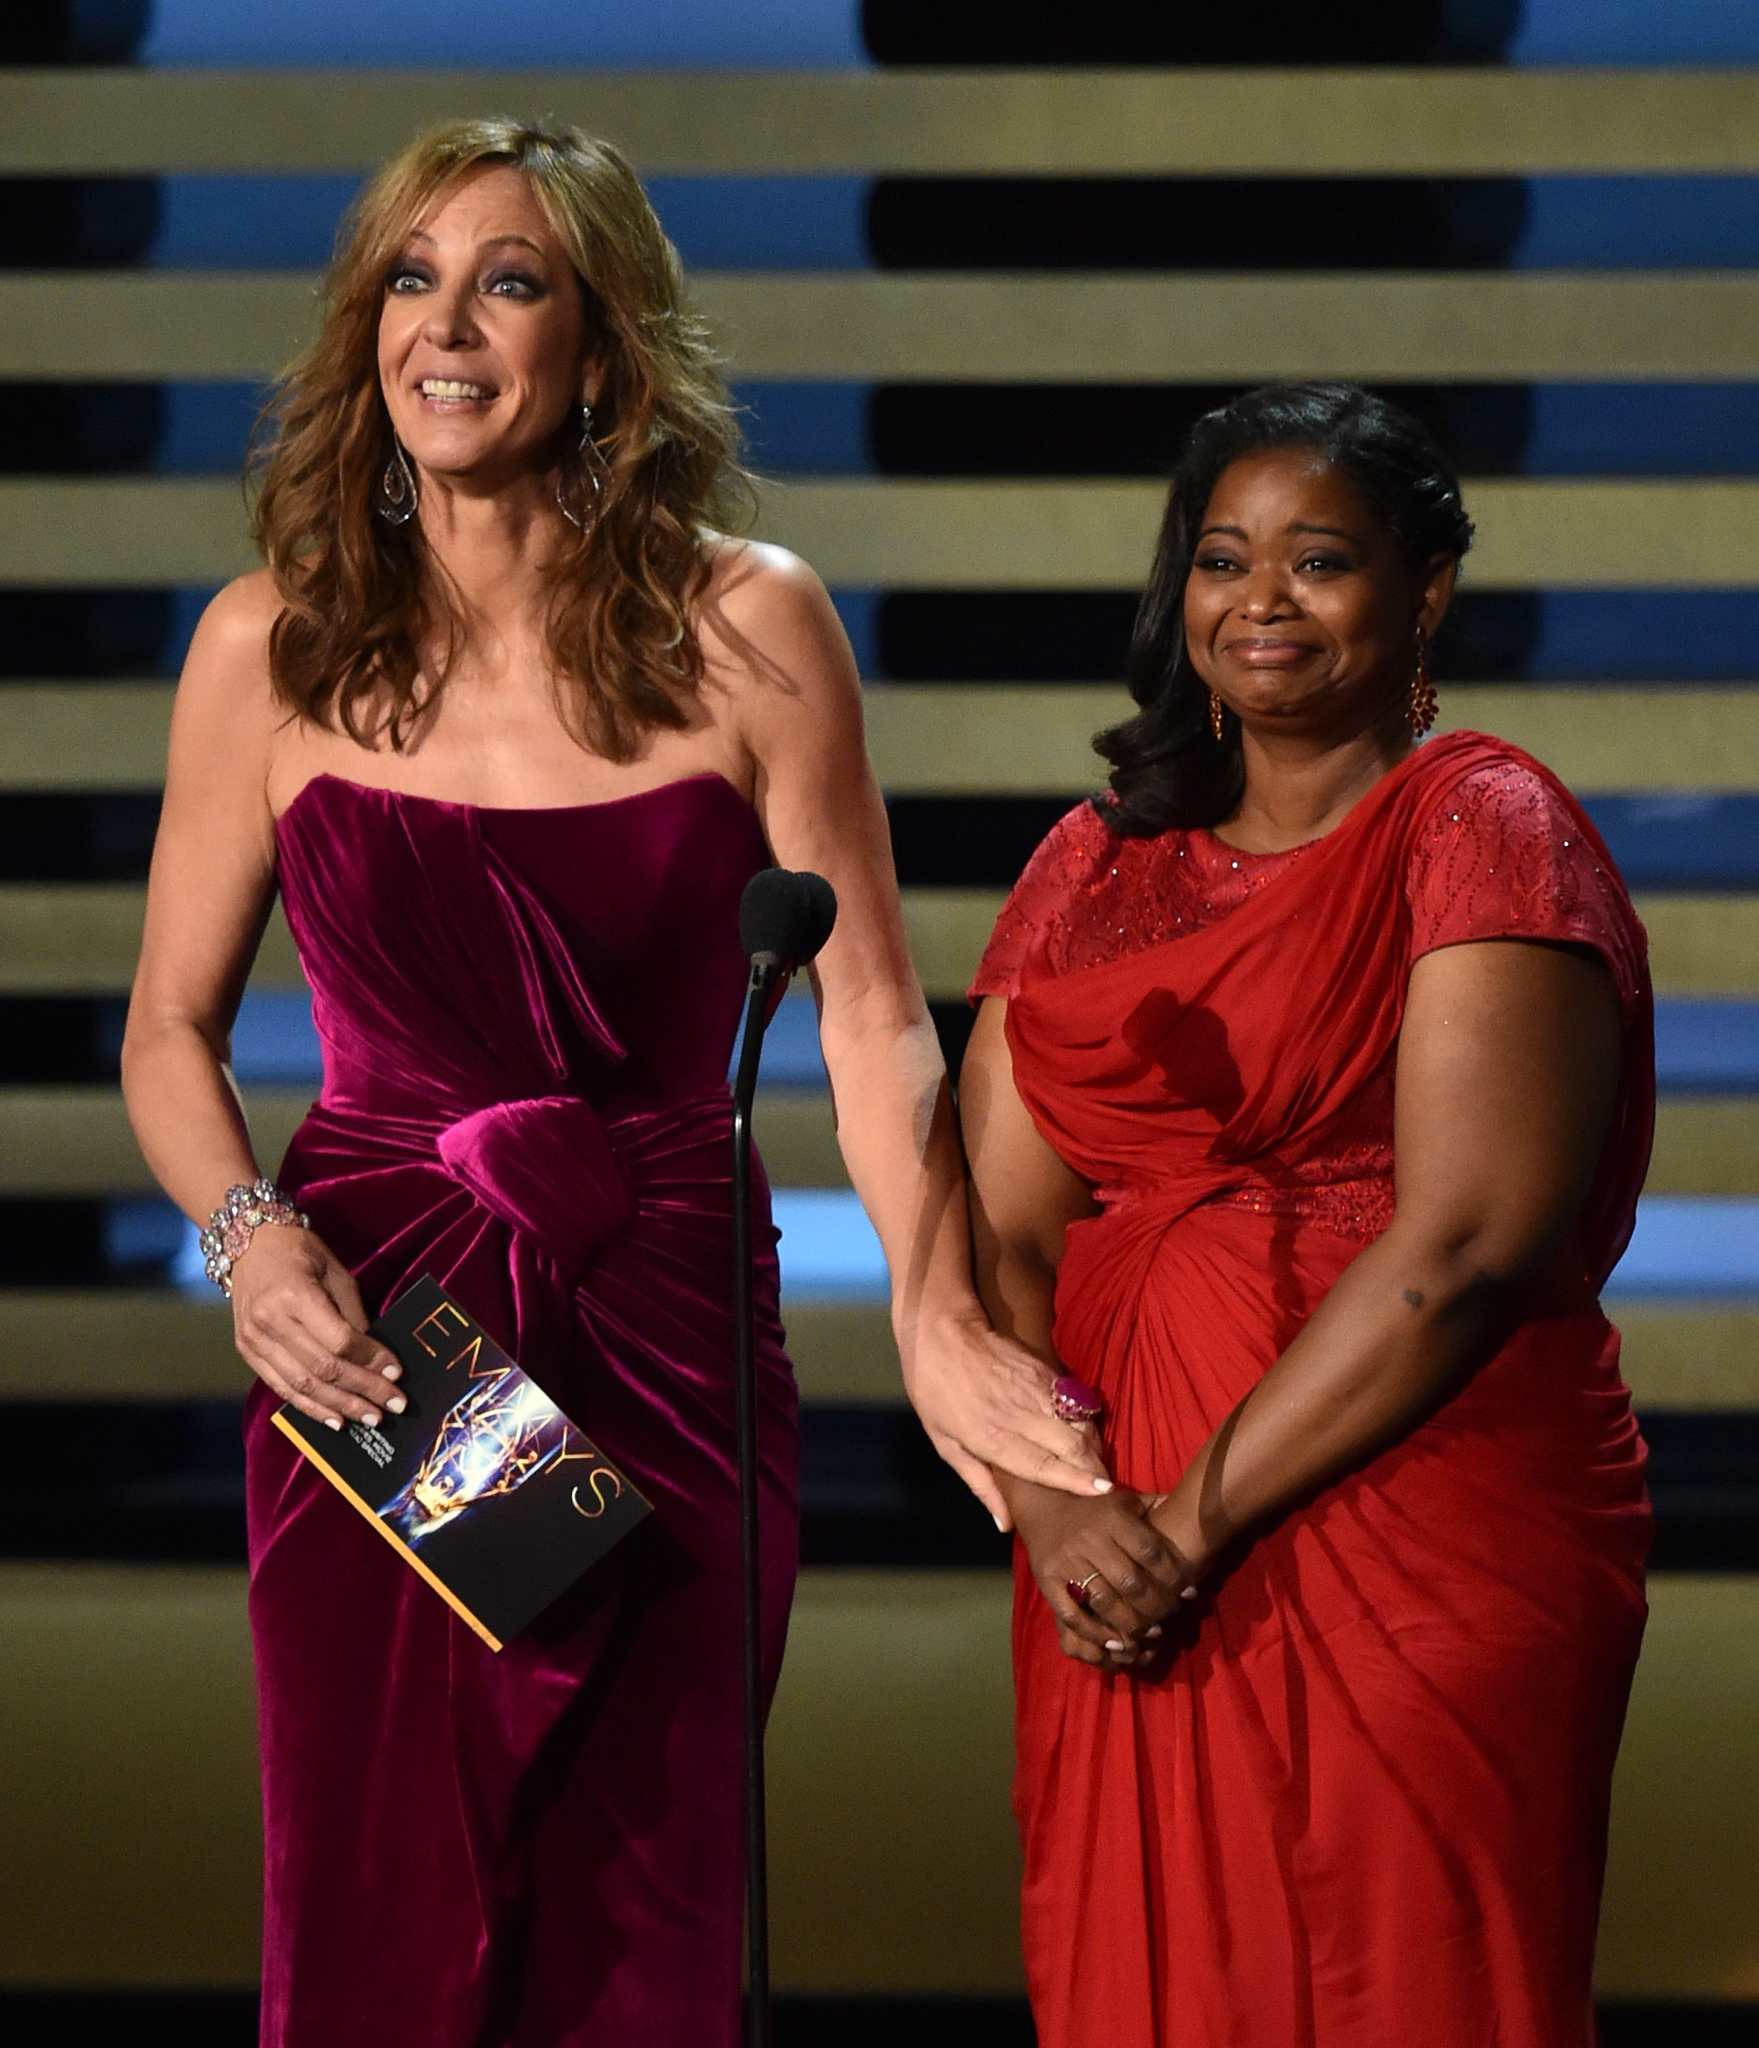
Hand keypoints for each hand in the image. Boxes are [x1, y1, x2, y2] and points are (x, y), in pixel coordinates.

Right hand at [227, 1221, 404, 1431]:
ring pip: (301, 1385)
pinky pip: (280, 1387)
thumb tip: (375, 1357)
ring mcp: (253, 1339)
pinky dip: (309, 1407)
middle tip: (392, 1405)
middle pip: (322, 1368)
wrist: (249, 1242)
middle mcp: (270, 1321)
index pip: (340, 1341)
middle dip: (362, 1390)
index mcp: (296, 1295)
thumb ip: (353, 1315)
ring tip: (368, 1417)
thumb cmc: (301, 1252)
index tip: (396, 1372)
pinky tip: (334, 1419)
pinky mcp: (246, 1351)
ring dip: (339, 1406)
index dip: (370, 1360)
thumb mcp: (336, 1273)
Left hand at [900, 1309, 1112, 1527]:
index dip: (1076, 1480)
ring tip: (1098, 1462)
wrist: (941, 1333)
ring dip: (1095, 1443)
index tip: (1104, 1491)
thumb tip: (1005, 1524)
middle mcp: (1018, 1415)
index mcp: (991, 1437)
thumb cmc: (935, 1392)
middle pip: (1071, 1444)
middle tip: (1107, 1484)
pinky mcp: (1043, 1369)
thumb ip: (980, 1484)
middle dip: (1095, 1466)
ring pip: (1079, 1420)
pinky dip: (1087, 1416)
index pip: (1043, 1464)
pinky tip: (1088, 1431)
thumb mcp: (946, 1444)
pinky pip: (1075, 1398)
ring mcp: (1033, 1389)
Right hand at [1009, 1480, 1193, 1671]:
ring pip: (1106, 1602)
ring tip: (1153, 1633)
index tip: (1189, 1593)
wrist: (1043, 1508)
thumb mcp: (1124, 1501)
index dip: (1174, 1575)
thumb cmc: (1094, 1510)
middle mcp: (1090, 1540)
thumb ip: (1156, 1506)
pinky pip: (1073, 1614)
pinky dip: (1096, 1633)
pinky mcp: (1048, 1581)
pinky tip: (1116, 1642)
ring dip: (1134, 1624)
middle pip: (1131, 1582)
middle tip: (1172, 1615)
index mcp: (1112, 1519)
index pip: (1151, 1551)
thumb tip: (1195, 1506)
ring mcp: (1067, 1562)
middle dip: (1158, 1604)